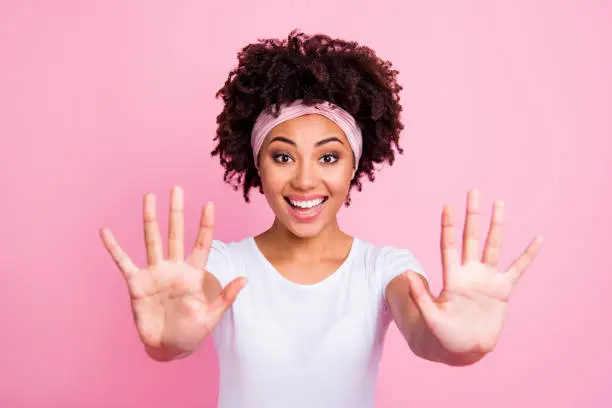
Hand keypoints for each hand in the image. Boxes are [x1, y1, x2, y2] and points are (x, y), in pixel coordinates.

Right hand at [100, 186, 245, 354]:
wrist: (167, 348)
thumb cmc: (191, 333)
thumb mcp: (212, 316)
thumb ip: (226, 297)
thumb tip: (245, 279)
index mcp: (193, 274)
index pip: (201, 244)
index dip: (205, 225)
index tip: (209, 204)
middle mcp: (174, 268)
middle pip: (175, 234)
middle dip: (176, 212)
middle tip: (177, 188)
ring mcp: (155, 273)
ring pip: (152, 240)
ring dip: (150, 219)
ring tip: (149, 197)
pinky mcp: (137, 284)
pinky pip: (123, 262)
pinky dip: (114, 247)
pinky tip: (105, 232)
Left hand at [407, 189, 542, 356]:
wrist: (463, 349)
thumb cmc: (443, 335)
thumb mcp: (429, 317)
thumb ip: (420, 296)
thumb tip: (406, 274)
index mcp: (452, 277)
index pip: (449, 245)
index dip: (448, 226)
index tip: (447, 205)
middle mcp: (469, 273)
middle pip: (472, 238)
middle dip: (472, 215)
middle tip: (473, 191)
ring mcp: (487, 280)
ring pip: (494, 246)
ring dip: (497, 225)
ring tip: (500, 203)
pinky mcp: (502, 290)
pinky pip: (518, 269)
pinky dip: (529, 255)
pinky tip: (539, 238)